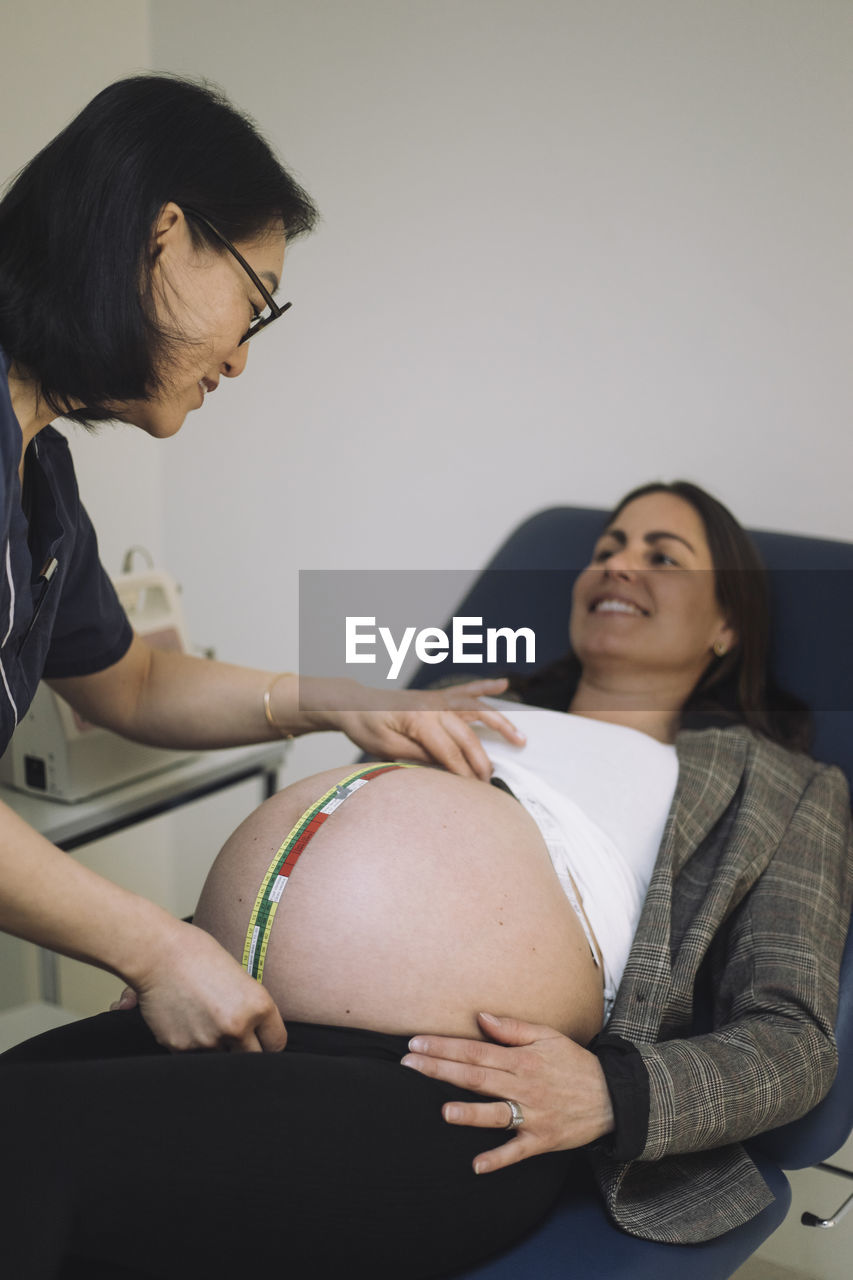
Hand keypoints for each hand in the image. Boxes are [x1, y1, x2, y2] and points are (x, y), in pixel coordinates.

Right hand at [115, 920, 287, 1053]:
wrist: (157, 953)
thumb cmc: (198, 954)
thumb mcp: (239, 977)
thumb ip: (249, 1008)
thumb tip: (254, 1034)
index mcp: (258, 1006)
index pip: (276, 1043)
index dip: (268, 1042)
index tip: (261, 1041)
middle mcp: (237, 1027)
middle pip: (252, 1059)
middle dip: (244, 1050)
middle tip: (233, 1036)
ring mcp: (208, 1041)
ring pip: (220, 1059)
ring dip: (216, 1047)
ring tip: (203, 1019)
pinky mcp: (181, 1048)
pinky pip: (193, 1055)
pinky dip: (191, 1044)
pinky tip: (184, 1019)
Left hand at [316, 678, 525, 779]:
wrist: (354, 705)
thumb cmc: (366, 728)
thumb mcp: (387, 749)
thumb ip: (418, 756)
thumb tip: (446, 768)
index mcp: (418, 719)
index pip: (448, 751)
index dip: (462, 772)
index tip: (475, 790)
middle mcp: (432, 705)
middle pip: (466, 734)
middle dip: (481, 759)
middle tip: (491, 780)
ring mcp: (437, 698)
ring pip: (476, 709)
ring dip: (500, 723)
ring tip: (520, 738)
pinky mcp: (437, 696)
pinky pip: (466, 690)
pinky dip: (485, 686)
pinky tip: (503, 684)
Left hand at [401, 1012, 613, 1173]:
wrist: (612, 1096)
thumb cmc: (575, 1063)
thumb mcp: (548, 1036)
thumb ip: (512, 1028)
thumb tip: (480, 1018)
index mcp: (522, 1059)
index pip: (475, 1051)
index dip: (444, 1047)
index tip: (416, 1043)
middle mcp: (524, 1086)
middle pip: (476, 1077)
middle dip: (440, 1070)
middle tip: (408, 1065)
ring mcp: (532, 1114)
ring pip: (496, 1113)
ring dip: (469, 1113)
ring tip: (443, 1111)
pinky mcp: (542, 1139)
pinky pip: (517, 1151)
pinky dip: (498, 1158)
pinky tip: (477, 1165)